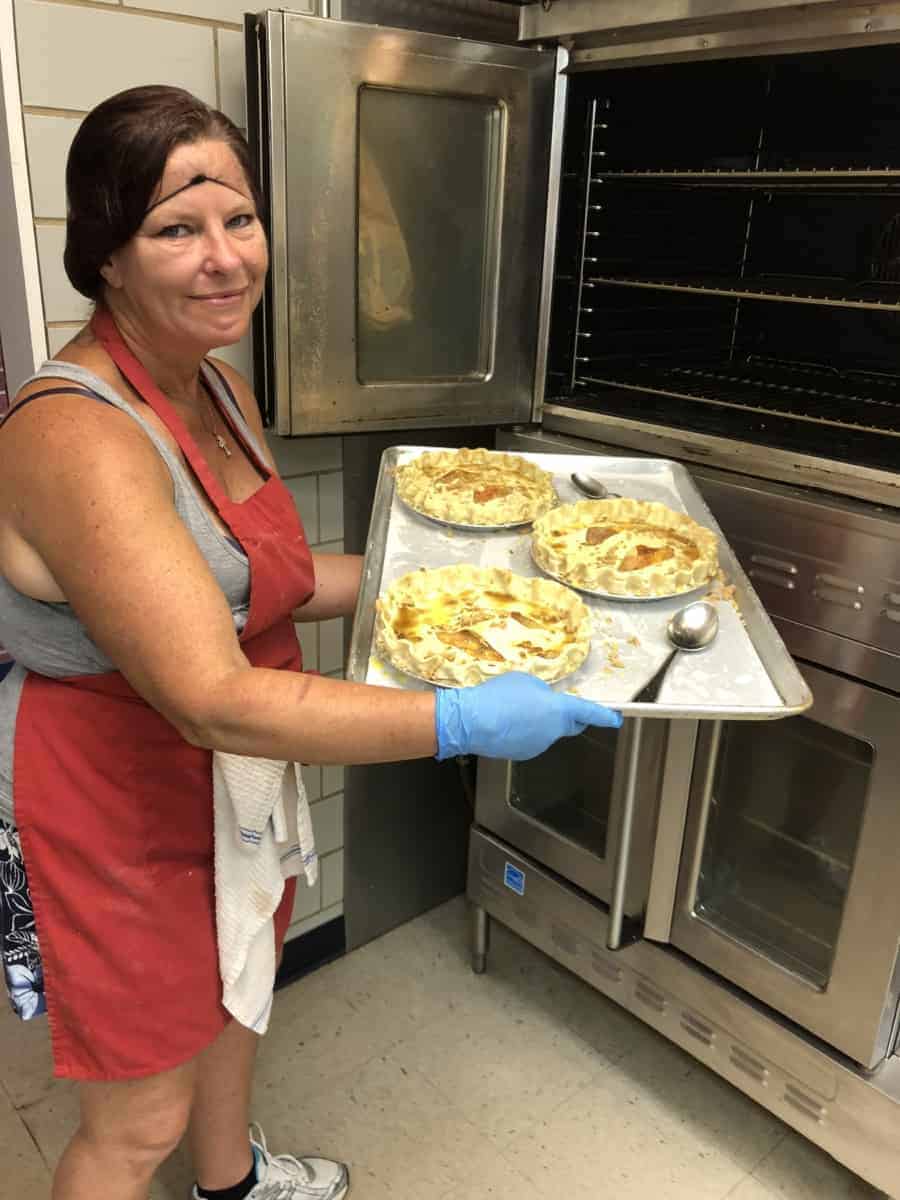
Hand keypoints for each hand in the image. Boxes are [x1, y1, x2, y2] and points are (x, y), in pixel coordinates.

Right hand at [434, 671, 622, 761]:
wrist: (471, 722)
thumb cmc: (498, 696)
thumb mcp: (526, 681)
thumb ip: (543, 691)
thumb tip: (544, 700)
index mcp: (559, 711)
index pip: (590, 713)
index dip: (606, 716)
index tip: (616, 719)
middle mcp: (553, 732)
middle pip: (571, 726)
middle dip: (571, 718)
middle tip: (560, 707)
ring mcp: (539, 745)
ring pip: (548, 732)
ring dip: (541, 723)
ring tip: (517, 710)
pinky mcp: (523, 753)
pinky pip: (532, 739)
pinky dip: (526, 731)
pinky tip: (508, 722)